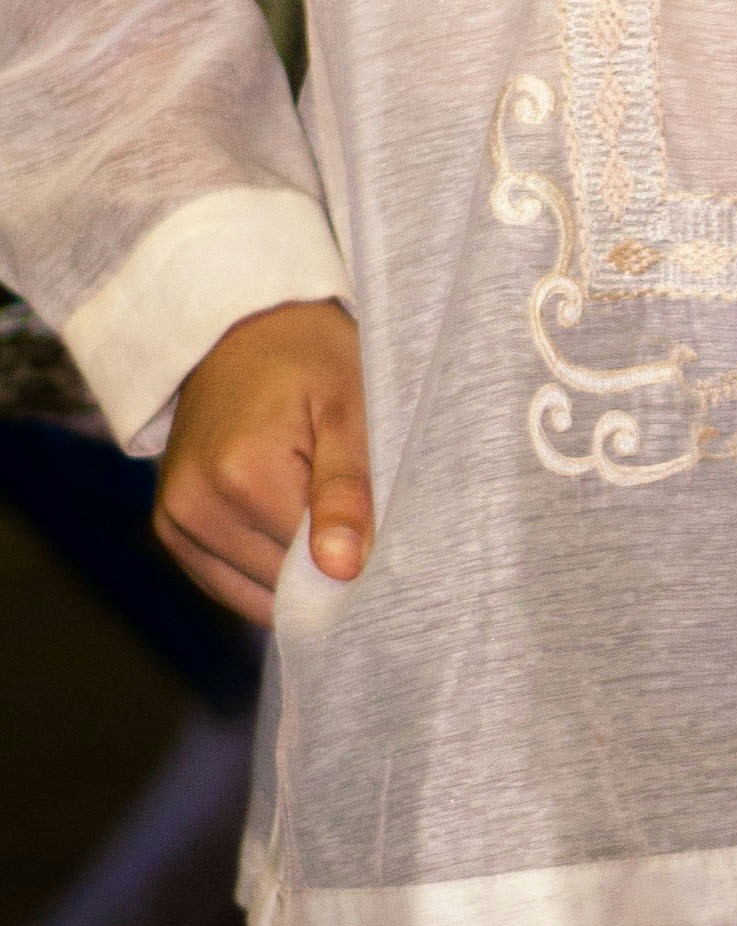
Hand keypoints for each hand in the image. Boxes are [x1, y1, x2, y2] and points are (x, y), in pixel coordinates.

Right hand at [156, 297, 372, 627]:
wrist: (243, 331)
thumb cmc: (309, 360)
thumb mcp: (348, 410)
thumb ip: (347, 491)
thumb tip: (343, 570)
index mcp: (240, 476)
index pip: (315, 568)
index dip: (358, 552)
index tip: (377, 515)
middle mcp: (193, 506)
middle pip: (284, 585)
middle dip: (325, 561)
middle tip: (347, 502)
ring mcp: (175, 522)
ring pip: (257, 595)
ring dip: (294, 568)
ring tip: (309, 499)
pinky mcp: (170, 530)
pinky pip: (229, 585)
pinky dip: (265, 569)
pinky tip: (284, 521)